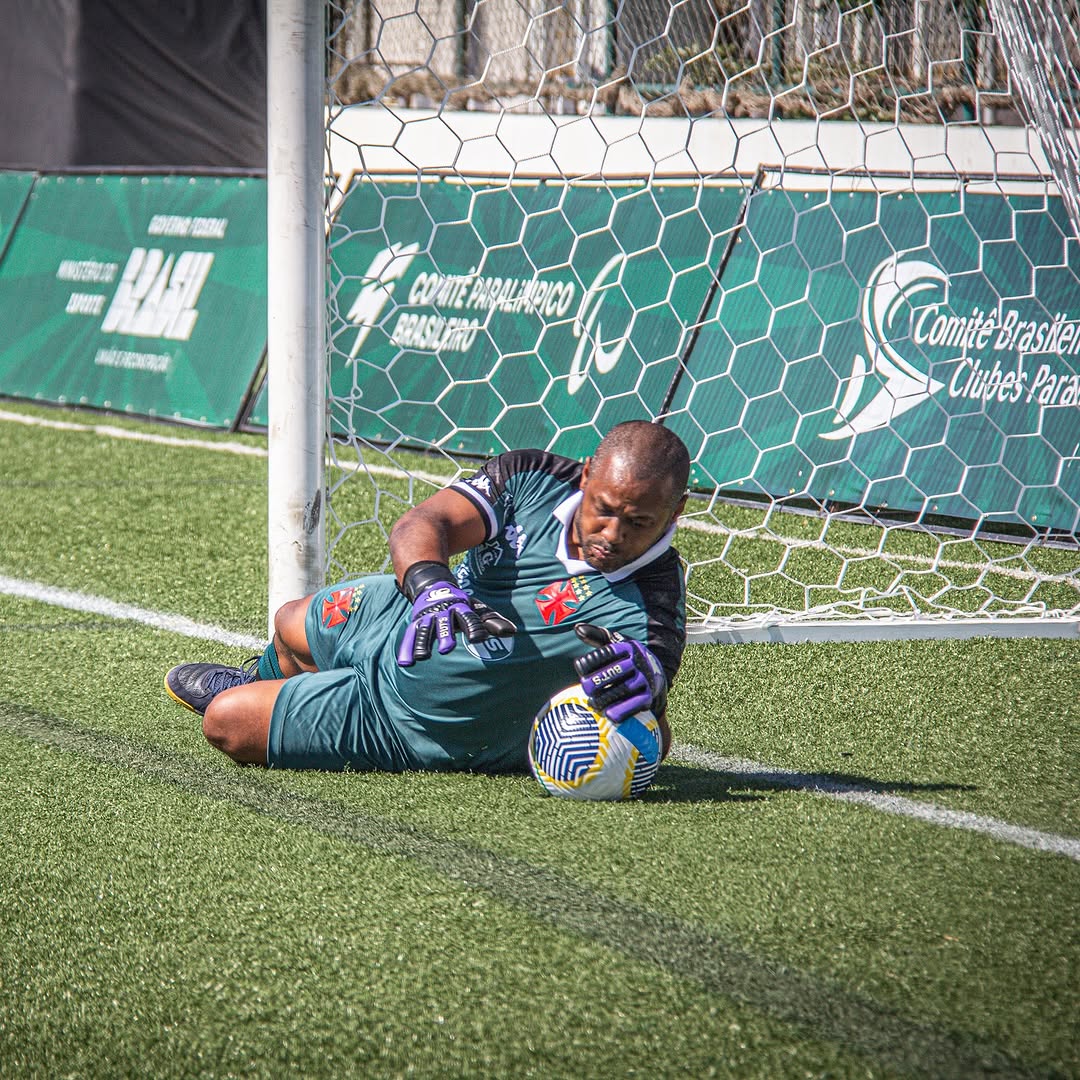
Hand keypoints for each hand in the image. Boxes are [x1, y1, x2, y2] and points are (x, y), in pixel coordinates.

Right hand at [397, 561, 514, 666]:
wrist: (432, 585)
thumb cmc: (460, 603)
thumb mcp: (477, 609)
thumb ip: (492, 621)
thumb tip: (511, 631)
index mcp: (461, 607)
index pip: (470, 618)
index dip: (474, 628)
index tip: (478, 639)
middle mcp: (443, 611)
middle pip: (445, 623)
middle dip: (446, 635)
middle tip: (447, 650)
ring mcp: (428, 617)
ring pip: (425, 630)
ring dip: (423, 643)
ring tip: (423, 657)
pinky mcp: (416, 622)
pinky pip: (410, 636)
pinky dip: (407, 648)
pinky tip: (406, 662)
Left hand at [573, 623, 666, 723]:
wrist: (652, 675)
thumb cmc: (623, 659)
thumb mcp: (612, 644)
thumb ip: (595, 636)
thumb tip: (578, 628)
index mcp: (628, 647)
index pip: (608, 652)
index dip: (591, 661)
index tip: (579, 667)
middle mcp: (639, 662)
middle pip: (615, 671)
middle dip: (597, 681)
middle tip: (586, 687)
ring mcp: (645, 679)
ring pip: (623, 689)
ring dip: (605, 698)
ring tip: (593, 703)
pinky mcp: (648, 696)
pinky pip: (635, 704)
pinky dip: (621, 710)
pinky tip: (608, 714)